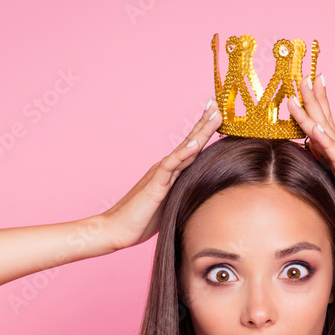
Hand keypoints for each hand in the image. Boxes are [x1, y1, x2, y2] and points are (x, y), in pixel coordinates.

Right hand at [100, 102, 221, 249]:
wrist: (116, 230)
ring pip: (184, 149)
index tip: (218, 116)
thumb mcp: (171, 206)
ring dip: (200, 132)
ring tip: (214, 115)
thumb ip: (183, 196)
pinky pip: (170, 166)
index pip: (191, 149)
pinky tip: (195, 144)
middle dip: (206, 123)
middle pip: (190, 142)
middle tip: (219, 105)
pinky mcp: (155, 185)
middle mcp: (166, 168)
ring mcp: (160, 174)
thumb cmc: (141, 220)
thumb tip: (203, 198)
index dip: (204, 132)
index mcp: (171, 173)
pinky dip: (183, 154)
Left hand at [286, 75, 334, 242]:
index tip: (306, 81)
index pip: (324, 122)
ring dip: (313, 110)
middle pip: (324, 118)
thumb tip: (308, 147)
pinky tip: (316, 127)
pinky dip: (324, 140)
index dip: (314, 101)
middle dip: (312, 96)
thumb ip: (325, 163)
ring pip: (326, 131)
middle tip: (302, 73)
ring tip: (303, 89)